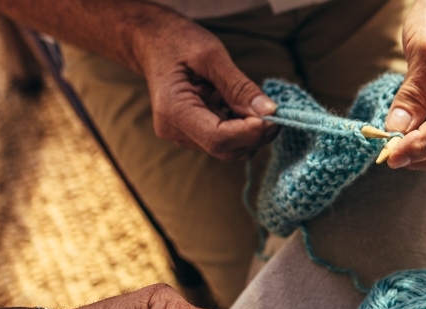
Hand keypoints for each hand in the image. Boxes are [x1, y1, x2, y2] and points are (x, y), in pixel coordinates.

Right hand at [131, 13, 277, 160]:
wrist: (151, 42)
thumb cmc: (176, 42)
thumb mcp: (211, 56)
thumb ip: (240, 86)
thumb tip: (269, 112)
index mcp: (173, 111)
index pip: (218, 139)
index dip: (250, 133)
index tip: (273, 116)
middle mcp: (175, 131)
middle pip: (226, 149)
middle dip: (255, 135)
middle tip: (274, 112)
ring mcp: (182, 135)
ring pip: (228, 149)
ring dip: (251, 133)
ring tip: (257, 106)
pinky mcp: (192, 134)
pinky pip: (224, 140)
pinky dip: (241, 129)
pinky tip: (243, 108)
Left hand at [384, 0, 425, 172]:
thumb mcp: (423, 51)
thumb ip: (413, 93)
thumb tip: (398, 131)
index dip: (422, 146)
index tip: (393, 156)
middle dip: (423, 158)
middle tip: (390, 151)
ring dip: (422, 153)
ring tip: (395, 138)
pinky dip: (422, 142)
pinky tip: (405, 130)